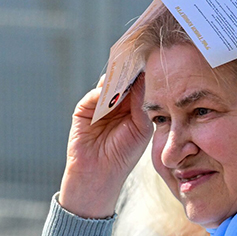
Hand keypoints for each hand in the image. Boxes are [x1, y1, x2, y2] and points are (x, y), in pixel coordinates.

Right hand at [58, 76, 151, 218]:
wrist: (99, 174)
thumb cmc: (124, 155)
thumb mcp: (141, 128)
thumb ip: (142, 104)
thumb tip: (144, 79)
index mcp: (132, 108)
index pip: (138, 86)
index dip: (143, 77)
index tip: (153, 64)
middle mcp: (116, 105)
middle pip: (122, 81)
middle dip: (130, 73)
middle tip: (138, 61)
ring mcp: (99, 106)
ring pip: (108, 86)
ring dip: (116, 80)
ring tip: (126, 74)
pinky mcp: (83, 110)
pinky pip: (93, 96)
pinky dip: (101, 93)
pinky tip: (110, 92)